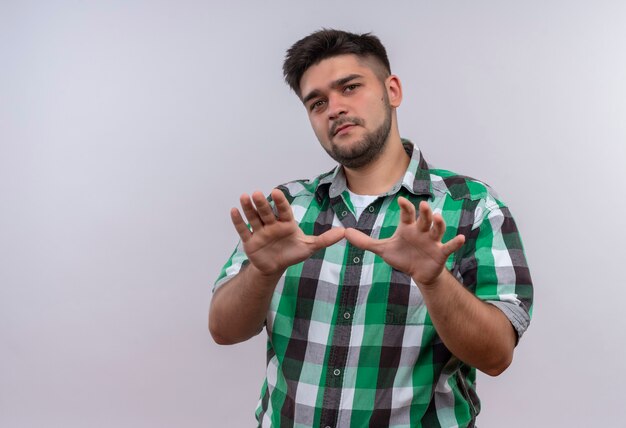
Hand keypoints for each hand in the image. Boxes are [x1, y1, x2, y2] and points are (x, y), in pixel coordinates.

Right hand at [231, 189, 344, 276]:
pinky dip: (238, 221)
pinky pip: (243, 230)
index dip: (280, 202)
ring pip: (254, 217)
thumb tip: (345, 232)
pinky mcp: (250, 241)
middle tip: (257, 193)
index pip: (283, 210)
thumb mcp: (310, 247)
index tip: (276, 192)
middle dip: (262, 203)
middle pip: (267, 212)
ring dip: (248, 208)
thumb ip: (325, 239)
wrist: (275, 266)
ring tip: (244, 197)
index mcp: (286, 223)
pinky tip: (233, 211)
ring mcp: (260, 231)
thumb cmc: (292, 253)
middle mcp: (272, 224)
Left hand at [344, 198, 464, 287]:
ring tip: (438, 218)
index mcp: (408, 228)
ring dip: (439, 223)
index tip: (401, 201)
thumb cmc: (402, 257)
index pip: (407, 214)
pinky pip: (449, 246)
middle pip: (424, 218)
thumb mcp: (382, 250)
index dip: (405, 207)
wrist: (418, 273)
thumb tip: (344, 233)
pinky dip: (456, 242)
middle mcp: (421, 231)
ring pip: (437, 229)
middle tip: (423, 205)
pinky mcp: (441, 253)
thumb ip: (365, 242)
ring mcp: (432, 241)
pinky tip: (461, 238)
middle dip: (424, 212)